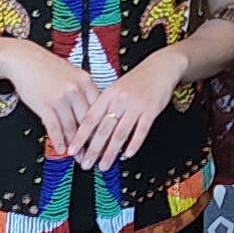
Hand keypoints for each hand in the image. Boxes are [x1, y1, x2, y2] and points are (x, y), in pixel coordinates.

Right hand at [0, 38, 100, 150]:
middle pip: (87, 121)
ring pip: (71, 127)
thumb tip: (95, 110)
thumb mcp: (73, 73)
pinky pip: (54, 128)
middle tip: (94, 154)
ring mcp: (60, 98)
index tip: (105, 140)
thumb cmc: (48, 67)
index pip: (99, 109)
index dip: (103, 127)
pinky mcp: (44, 105)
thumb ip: (84, 90)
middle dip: (91, 141)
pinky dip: (58, 141)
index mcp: (86, 81)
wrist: (25, 59)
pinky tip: (61, 149)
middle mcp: (75, 90)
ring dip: (75, 146)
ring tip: (78, 157)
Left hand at [64, 46, 193, 169]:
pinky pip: (141, 130)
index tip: (72, 150)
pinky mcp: (151, 109)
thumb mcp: (116, 88)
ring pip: (121, 133)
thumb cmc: (137, 79)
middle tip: (86, 164)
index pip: (90, 118)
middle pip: (104, 129)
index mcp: (108, 94)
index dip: (80, 136)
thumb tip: (91, 130)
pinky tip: (127, 154)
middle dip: (93, 150)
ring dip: (111, 152)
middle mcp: (120, 99)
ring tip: (104, 165)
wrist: (160, 67)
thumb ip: (104, 106)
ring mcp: (136, 104)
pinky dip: (134, 143)